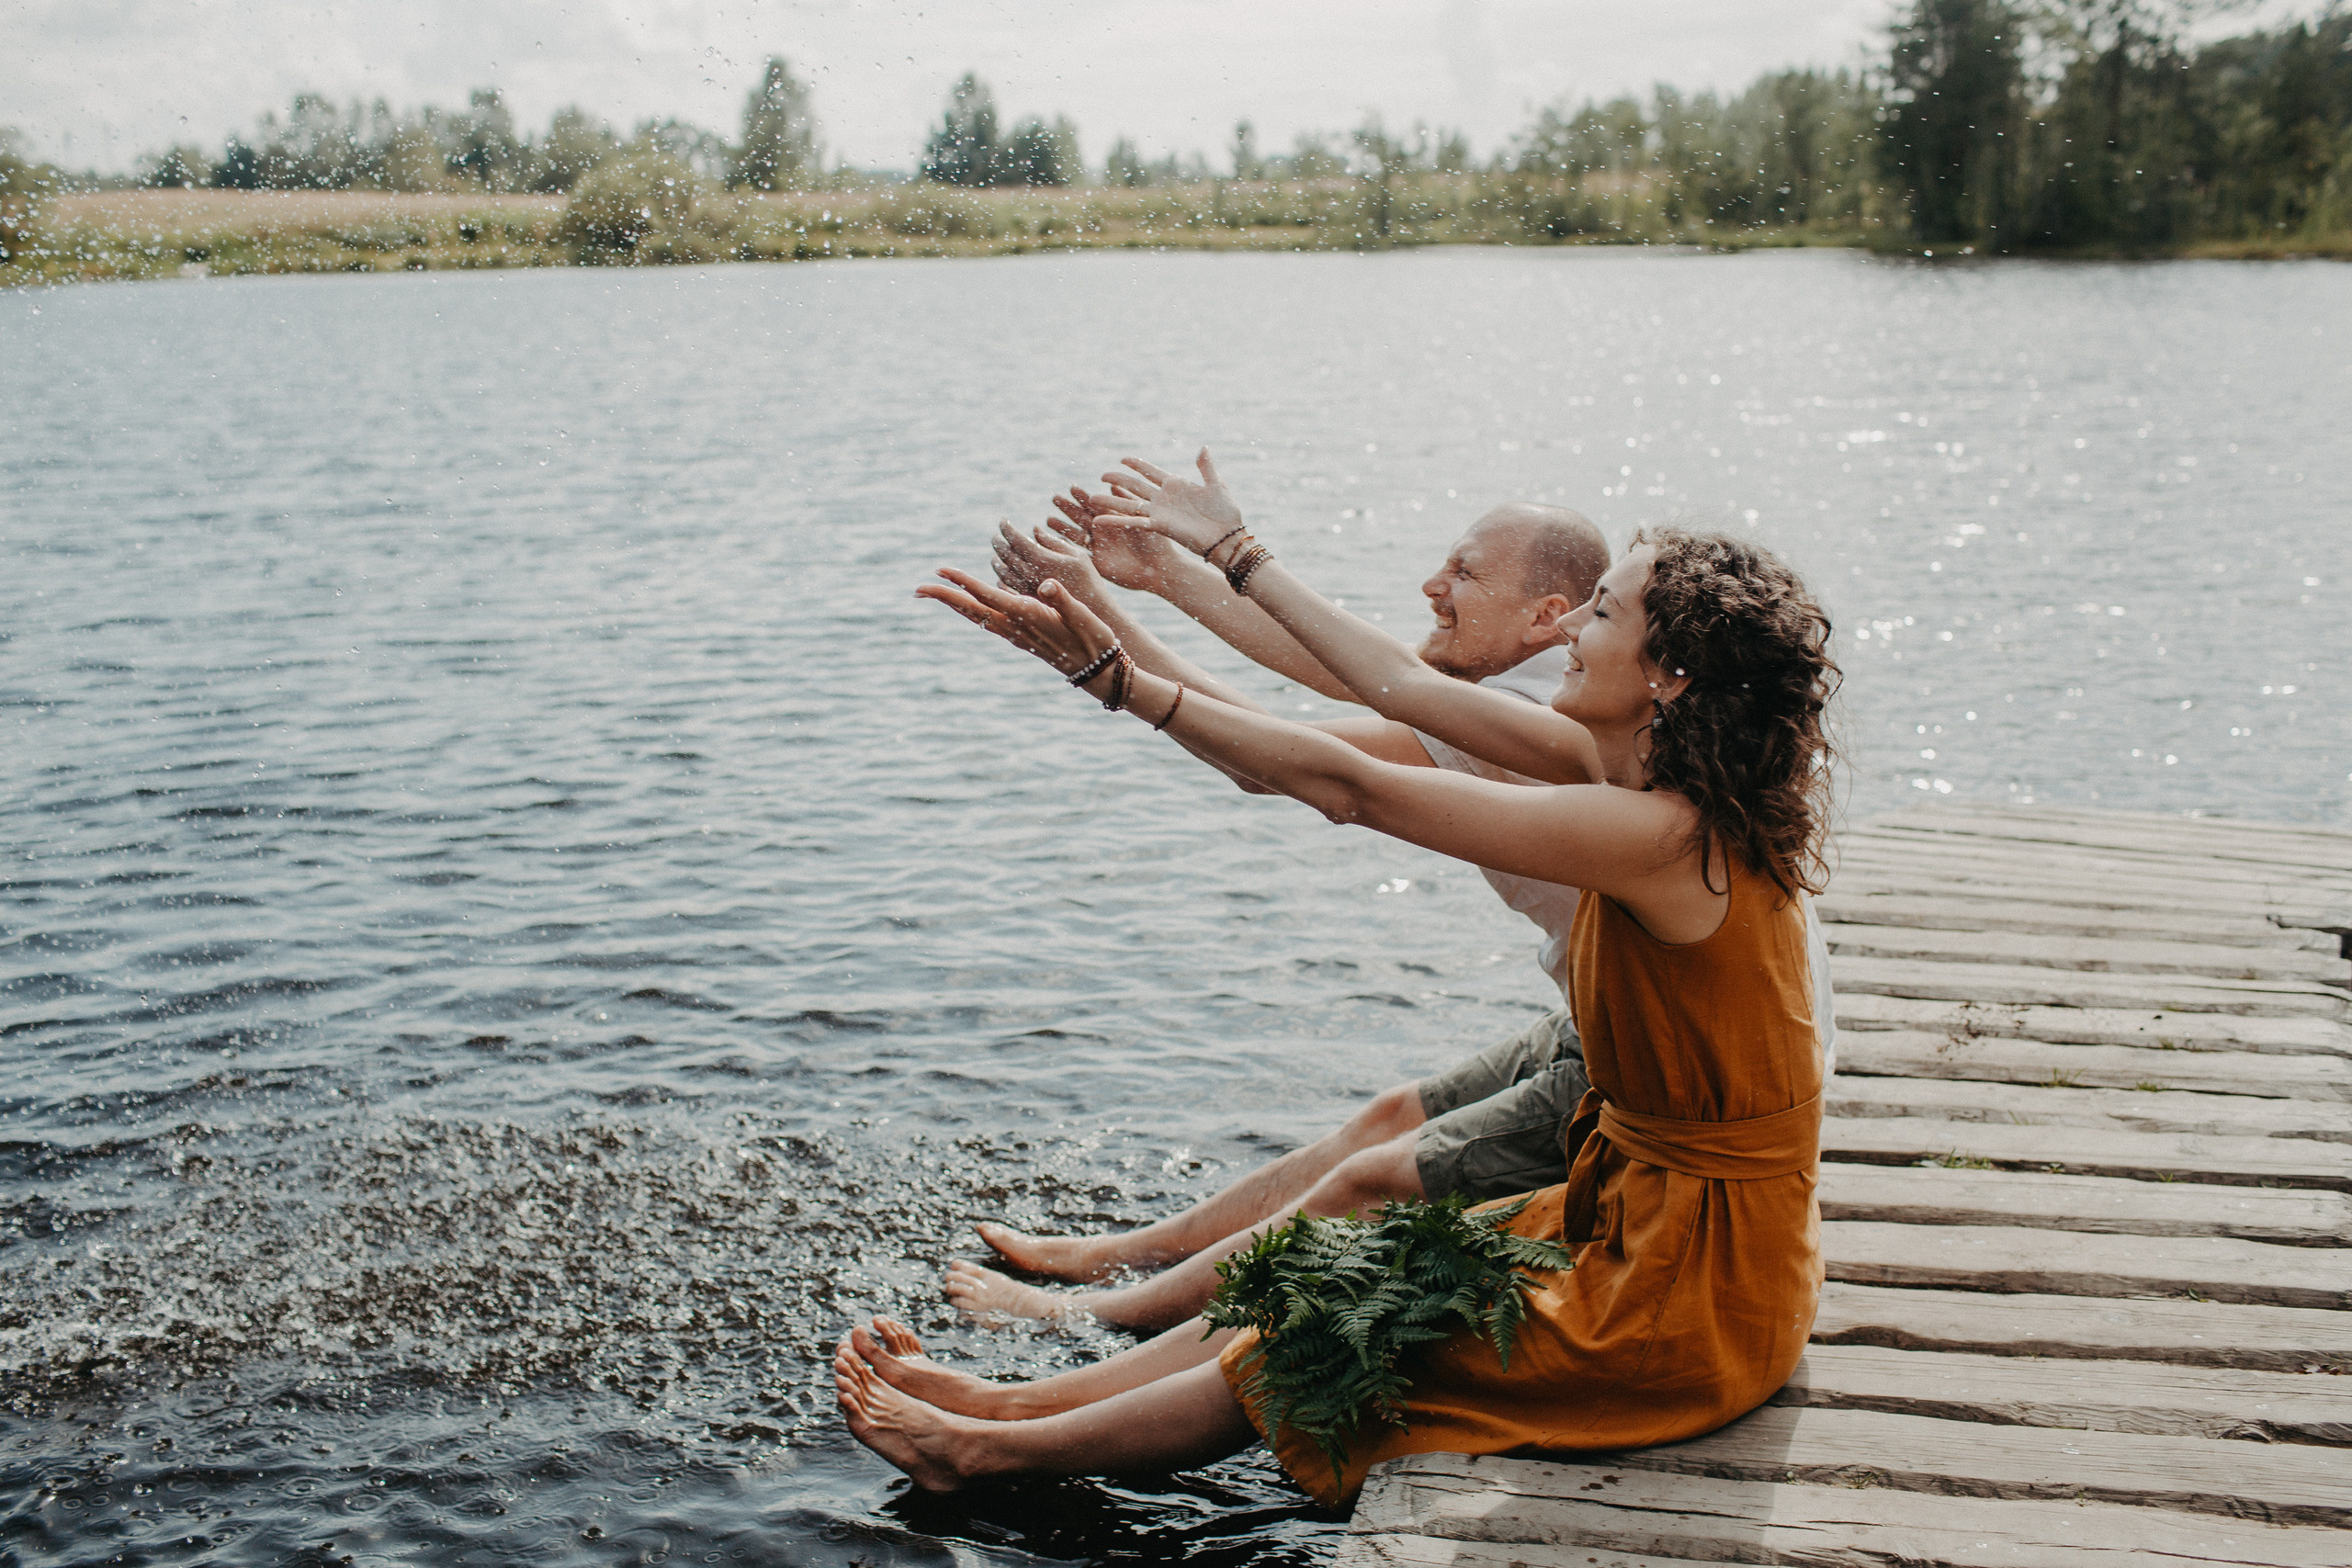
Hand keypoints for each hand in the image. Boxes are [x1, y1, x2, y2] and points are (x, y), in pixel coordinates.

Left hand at [916, 568, 1115, 678]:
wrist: (1098, 671)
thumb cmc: (1095, 641)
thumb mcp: (1083, 616)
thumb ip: (1063, 600)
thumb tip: (1046, 585)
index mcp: (1027, 616)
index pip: (987, 596)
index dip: (962, 582)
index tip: (939, 571)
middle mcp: (1016, 627)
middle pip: (972, 610)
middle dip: (945, 598)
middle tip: (917, 589)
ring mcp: (1016, 635)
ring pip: (977, 617)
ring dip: (955, 604)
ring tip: (934, 594)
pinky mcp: (1021, 638)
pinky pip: (989, 622)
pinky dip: (972, 612)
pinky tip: (968, 607)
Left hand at [992, 519, 1104, 605]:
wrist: (1092, 614)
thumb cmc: (1089, 582)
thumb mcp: (1077, 556)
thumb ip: (1053, 542)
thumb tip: (1035, 530)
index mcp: (1041, 560)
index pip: (1015, 539)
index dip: (1007, 528)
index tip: (1004, 520)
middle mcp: (1029, 576)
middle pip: (1006, 555)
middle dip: (999, 542)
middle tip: (997, 536)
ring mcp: (1026, 591)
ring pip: (1003, 573)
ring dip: (998, 561)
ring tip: (997, 555)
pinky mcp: (1028, 604)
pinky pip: (1007, 589)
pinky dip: (1002, 579)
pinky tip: (1003, 576)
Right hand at [1048, 488, 1182, 591]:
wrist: (1159, 568)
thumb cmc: (1157, 542)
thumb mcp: (1142, 518)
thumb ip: (1128, 503)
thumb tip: (1114, 485)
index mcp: (1114, 518)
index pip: (1095, 504)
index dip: (1083, 497)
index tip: (1072, 487)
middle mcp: (1104, 531)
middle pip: (1082, 517)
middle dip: (1068, 508)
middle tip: (1055, 498)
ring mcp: (1099, 546)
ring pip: (1077, 534)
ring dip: (1063, 527)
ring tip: (1049, 519)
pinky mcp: (1097, 562)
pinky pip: (1079, 554)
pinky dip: (1067, 548)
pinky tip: (1055, 542)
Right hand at [1090, 448, 1245, 558]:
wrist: (1227, 537)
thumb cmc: (1226, 513)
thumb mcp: (1217, 485)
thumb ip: (1206, 467)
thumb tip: (1202, 448)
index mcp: (1176, 486)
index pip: (1151, 471)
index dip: (1137, 464)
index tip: (1123, 458)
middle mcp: (1164, 499)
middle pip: (1135, 486)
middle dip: (1118, 480)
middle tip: (1102, 475)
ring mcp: (1159, 512)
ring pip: (1129, 504)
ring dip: (1111, 501)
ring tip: (1091, 499)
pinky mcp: (1159, 525)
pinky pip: (1134, 522)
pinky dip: (1116, 521)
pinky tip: (1099, 520)